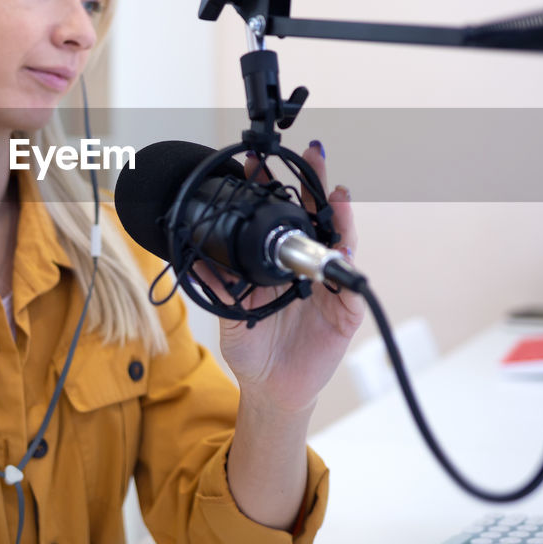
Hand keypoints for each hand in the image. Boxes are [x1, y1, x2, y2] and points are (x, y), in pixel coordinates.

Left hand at [193, 141, 363, 414]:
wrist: (270, 389)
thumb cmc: (254, 348)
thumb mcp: (230, 315)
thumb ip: (218, 286)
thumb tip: (192, 260)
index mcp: (280, 263)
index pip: (282, 218)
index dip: (275, 190)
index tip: (260, 163)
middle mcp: (308, 267)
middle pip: (317, 219)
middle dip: (318, 185)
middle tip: (314, 154)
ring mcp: (329, 287)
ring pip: (340, 244)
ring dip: (340, 218)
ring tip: (337, 194)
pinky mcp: (345, 313)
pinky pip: (351, 287)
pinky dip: (348, 269)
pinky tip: (343, 252)